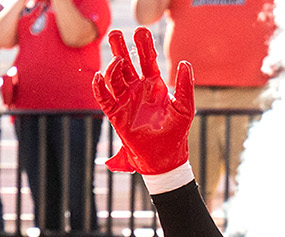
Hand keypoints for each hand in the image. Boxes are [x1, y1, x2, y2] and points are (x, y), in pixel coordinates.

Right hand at [92, 27, 193, 174]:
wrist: (164, 157)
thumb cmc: (176, 132)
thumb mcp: (185, 107)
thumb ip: (186, 86)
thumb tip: (184, 63)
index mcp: (154, 85)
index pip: (147, 59)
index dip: (144, 45)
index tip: (140, 31)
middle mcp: (138, 89)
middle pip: (126, 63)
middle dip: (120, 48)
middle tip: (116, 33)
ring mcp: (125, 100)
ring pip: (114, 77)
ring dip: (113, 66)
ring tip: (117, 60)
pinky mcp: (116, 114)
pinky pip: (103, 97)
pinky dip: (99, 87)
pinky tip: (99, 77)